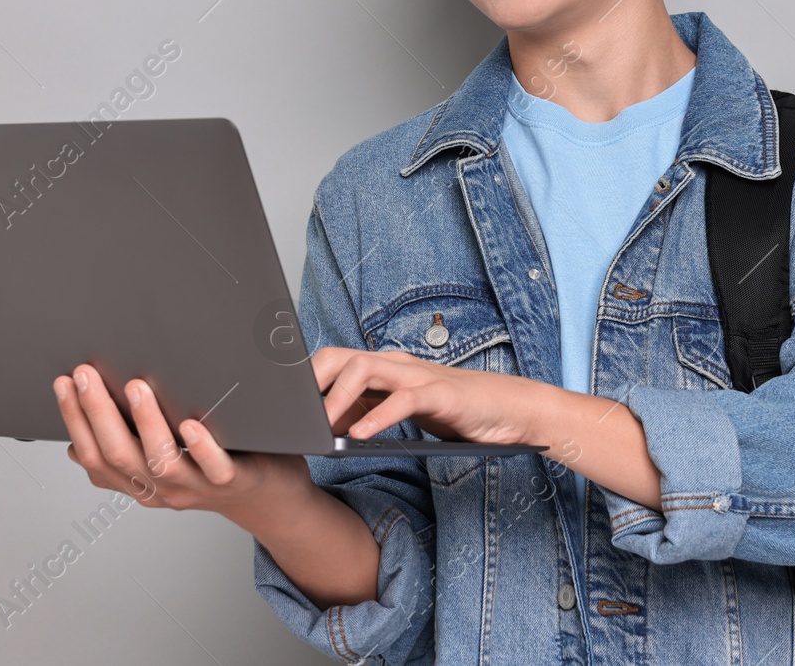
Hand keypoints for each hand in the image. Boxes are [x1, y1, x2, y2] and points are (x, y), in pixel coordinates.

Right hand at [54, 363, 309, 516]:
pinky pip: (214, 468)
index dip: (75, 421)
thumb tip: (76, 447)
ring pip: (161, 460)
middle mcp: (161, 488)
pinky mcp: (232, 480)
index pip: (95, 455)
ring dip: (145, 422)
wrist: (267, 498)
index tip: (63, 383)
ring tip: (135, 387)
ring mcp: (196, 486)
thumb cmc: (212, 468)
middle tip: (86, 374)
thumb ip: (126, 453)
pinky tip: (191, 424)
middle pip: (118, 455)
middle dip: (96, 413)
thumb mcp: (162, 462)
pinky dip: (200, 447)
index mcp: (139, 481)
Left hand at [313, 346, 550, 446]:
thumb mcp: (403, 410)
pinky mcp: (442, 395)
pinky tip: (361, 437)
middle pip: (340, 356)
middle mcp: (397, 365)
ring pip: (366, 368)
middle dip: (311, 383)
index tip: (284, 409)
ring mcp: (419, 376)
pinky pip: (403, 400)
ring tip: (322, 428)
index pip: (333, 361)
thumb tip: (327, 424)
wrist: (510, 409)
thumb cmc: (456, 411)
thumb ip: (370, 409)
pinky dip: (378, 417)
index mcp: (385, 369)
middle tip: (295, 417)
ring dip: (338, 398)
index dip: (305, 381)